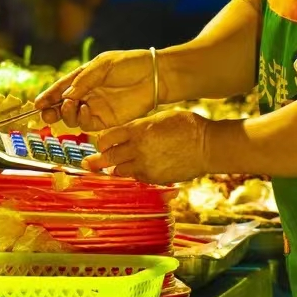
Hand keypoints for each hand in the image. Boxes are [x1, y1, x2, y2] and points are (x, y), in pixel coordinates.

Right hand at [35, 50, 156, 131]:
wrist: (154, 76)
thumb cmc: (129, 65)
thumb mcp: (102, 65)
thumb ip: (83, 81)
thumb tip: (66, 96)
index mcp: (84, 78)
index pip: (62, 88)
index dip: (48, 96)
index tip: (37, 103)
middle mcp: (88, 94)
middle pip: (63, 105)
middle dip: (51, 109)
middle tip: (44, 112)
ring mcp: (96, 108)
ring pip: (72, 117)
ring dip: (65, 113)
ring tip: (70, 104)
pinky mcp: (106, 120)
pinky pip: (86, 124)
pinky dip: (79, 119)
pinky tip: (81, 109)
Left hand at [84, 110, 207, 183]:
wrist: (207, 146)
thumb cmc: (186, 125)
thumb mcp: (158, 118)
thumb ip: (138, 127)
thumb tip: (125, 134)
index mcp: (136, 130)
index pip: (105, 138)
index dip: (101, 141)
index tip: (101, 143)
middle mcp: (137, 148)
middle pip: (107, 157)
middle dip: (97, 161)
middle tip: (89, 164)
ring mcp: (145, 166)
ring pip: (119, 170)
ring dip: (117, 168)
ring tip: (117, 165)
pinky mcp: (154, 178)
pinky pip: (136, 178)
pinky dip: (134, 174)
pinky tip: (140, 168)